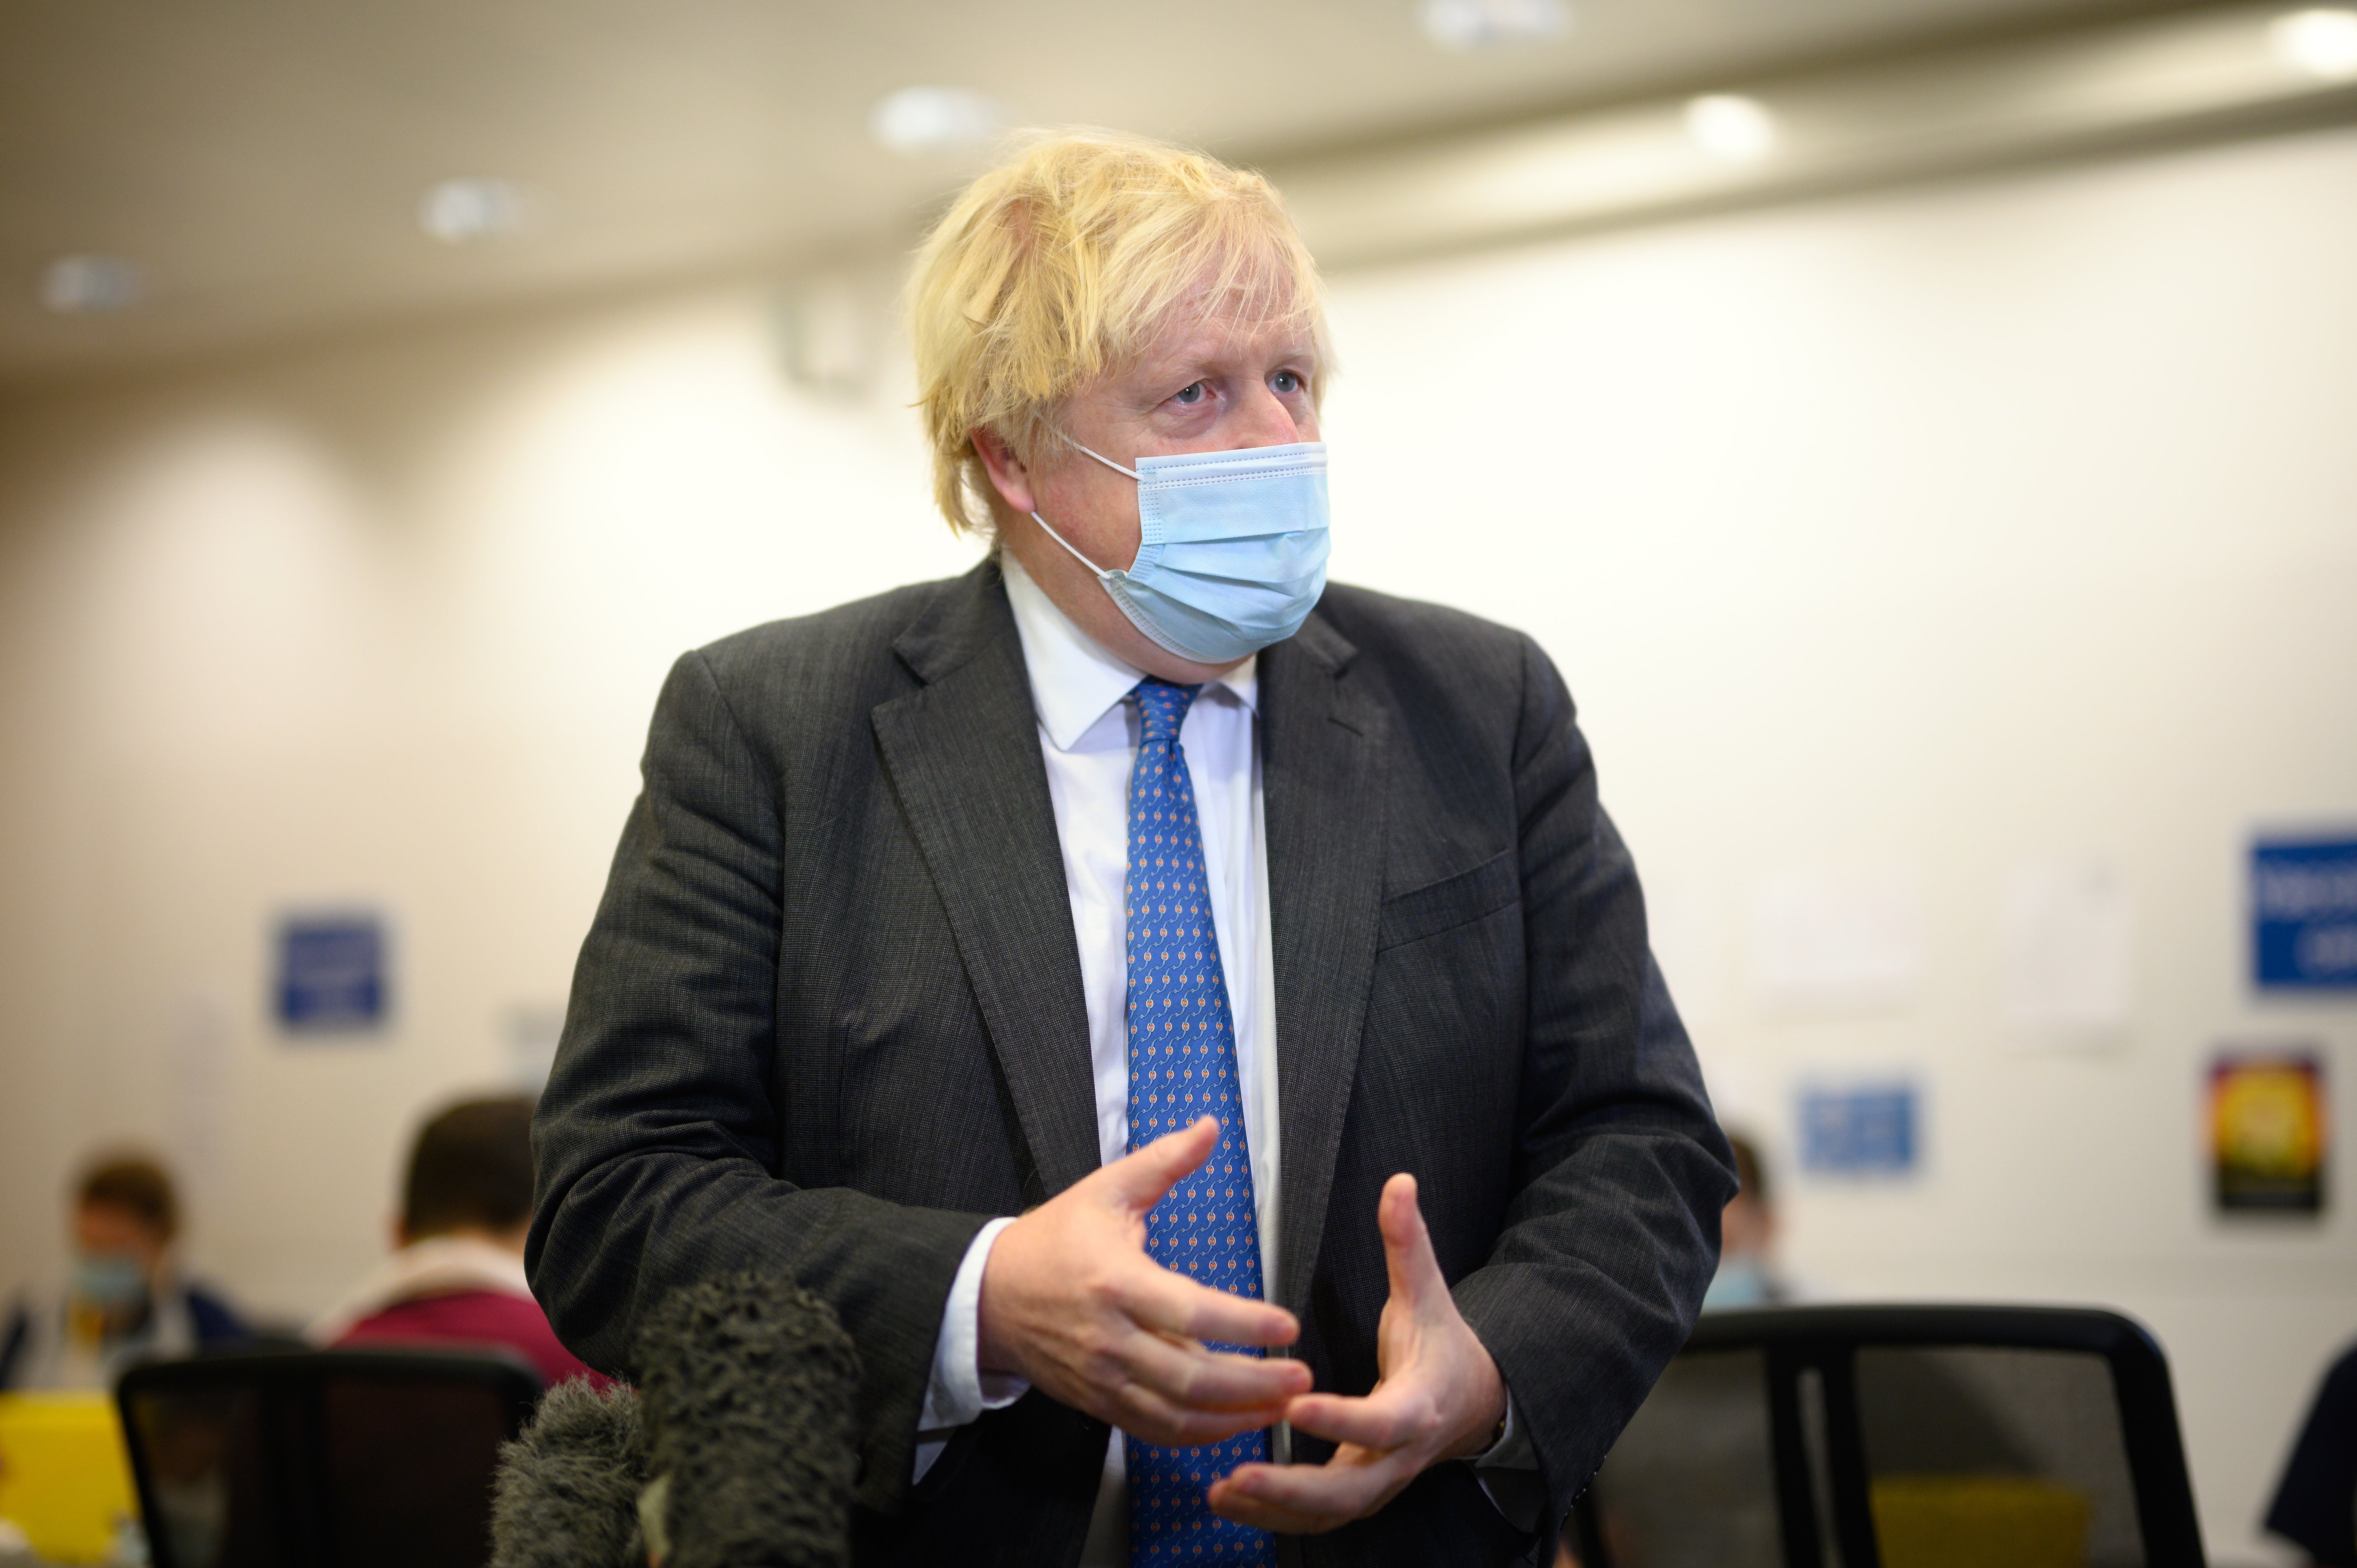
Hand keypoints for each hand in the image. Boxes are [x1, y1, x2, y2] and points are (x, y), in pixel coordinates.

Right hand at [977, 1116, 1310, 1446]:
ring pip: (1177, 1414)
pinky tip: (1237, 1423)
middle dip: (1253, 1382)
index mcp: (1116, 1282)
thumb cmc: (1053, 1240)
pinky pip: (1156, 1430)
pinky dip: (1200, 1434)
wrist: (990, 1295)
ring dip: (1236, 1417)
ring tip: (1282, 1406)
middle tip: (1302, 1378)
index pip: (1189, 1312)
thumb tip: (1210, 1128)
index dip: (1242, 1323)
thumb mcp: (1106, 1191)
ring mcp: (1104, 1378)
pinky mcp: (1099, 1403)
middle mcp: (1110, 1338)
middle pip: (1190, 1376)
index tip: (1287, 1324)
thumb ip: (1163, 1162)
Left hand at [1207, 1173, 1505, 1533]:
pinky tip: (1229, 1498)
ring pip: (1330, 1512)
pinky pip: (1318, 1516)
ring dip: (1275, 1508)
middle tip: (1239, 1474)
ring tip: (1221, 1490)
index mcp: (1419, 1406)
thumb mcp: (1428, 1292)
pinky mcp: (1360, 1492)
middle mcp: (1400, 1455)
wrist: (1471, 1402)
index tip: (1295, 1404)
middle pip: (1351, 1490)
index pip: (1382, 1422)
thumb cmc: (1441, 1344)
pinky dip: (1275, 1515)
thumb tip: (1399, 1183)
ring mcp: (1380, 1480)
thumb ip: (1408, 1243)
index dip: (1341, 1419)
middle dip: (1293, 1487)